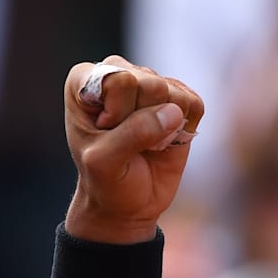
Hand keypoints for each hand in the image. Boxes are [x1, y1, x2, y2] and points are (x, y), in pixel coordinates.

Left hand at [63, 55, 203, 243]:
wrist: (126, 203)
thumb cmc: (104, 180)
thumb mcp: (104, 163)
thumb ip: (132, 134)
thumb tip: (173, 112)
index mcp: (83, 81)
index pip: (118, 81)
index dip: (117, 115)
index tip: (103, 133)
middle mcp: (116, 73)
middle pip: (151, 84)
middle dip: (141, 121)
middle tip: (125, 142)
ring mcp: (149, 83)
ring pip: (174, 92)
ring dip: (163, 127)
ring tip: (143, 143)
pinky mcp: (178, 98)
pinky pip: (195, 103)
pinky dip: (184, 128)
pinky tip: (163, 141)